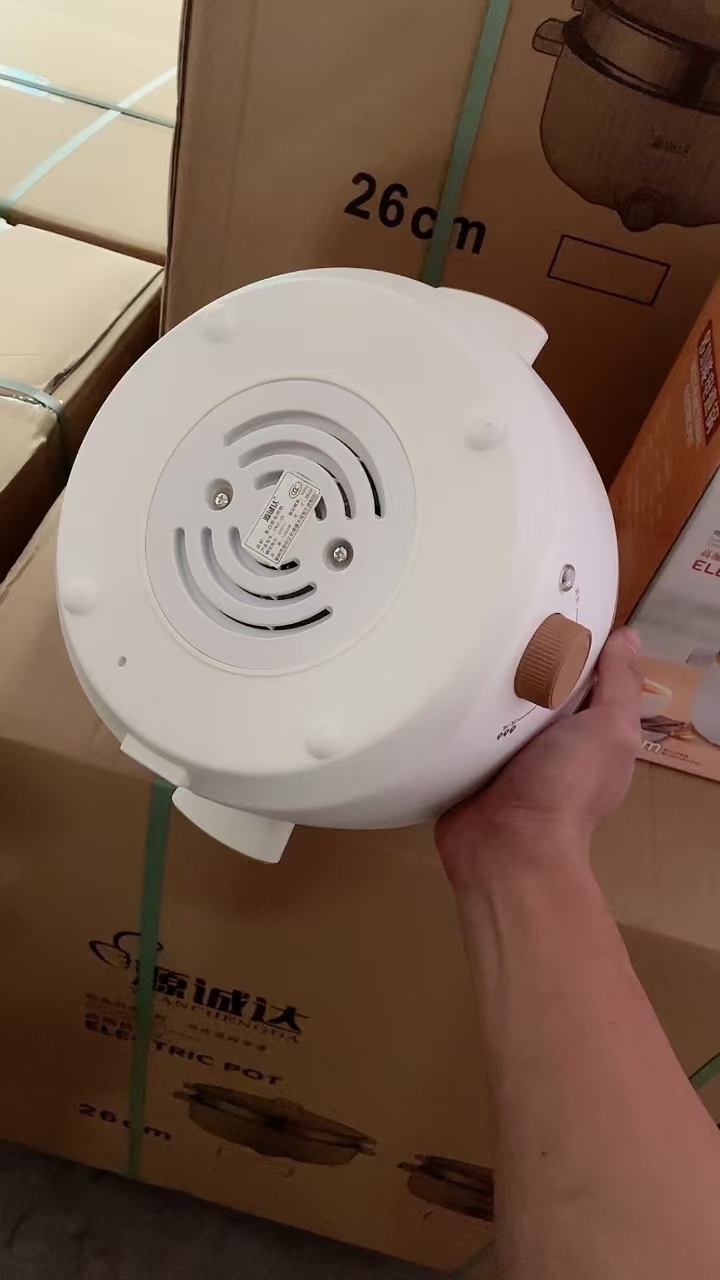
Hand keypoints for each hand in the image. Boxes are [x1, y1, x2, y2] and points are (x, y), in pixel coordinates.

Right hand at [436, 630, 642, 891]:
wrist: (508, 848)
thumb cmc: (566, 787)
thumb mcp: (609, 729)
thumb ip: (619, 685)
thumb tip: (628, 636)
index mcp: (587, 730)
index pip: (583, 673)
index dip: (574, 641)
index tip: (551, 601)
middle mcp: (547, 739)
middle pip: (535, 683)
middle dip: (522, 654)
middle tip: (496, 608)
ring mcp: (504, 751)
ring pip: (494, 700)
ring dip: (482, 677)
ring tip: (461, 630)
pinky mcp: (467, 760)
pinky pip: (460, 723)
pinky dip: (454, 704)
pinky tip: (439, 672)